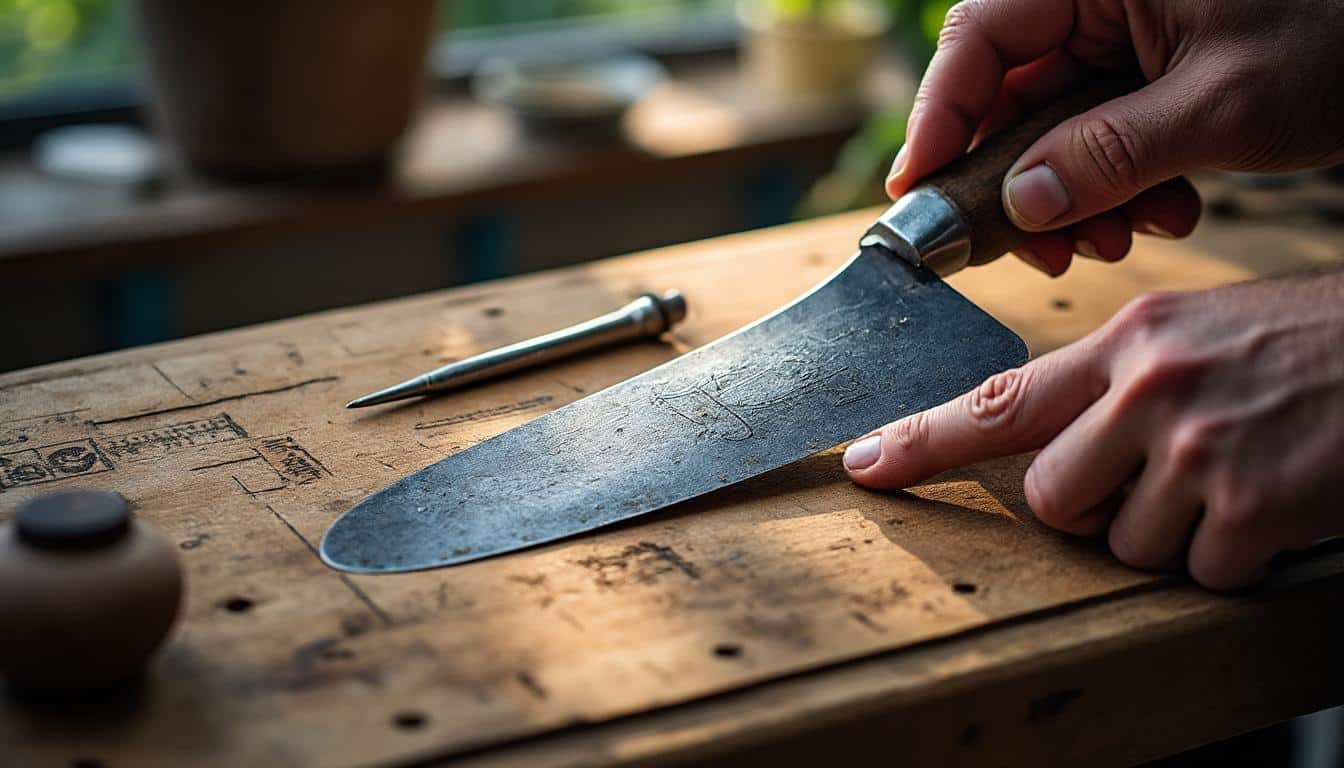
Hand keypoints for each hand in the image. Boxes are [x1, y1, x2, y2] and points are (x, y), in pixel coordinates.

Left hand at [843, 273, 1343, 588]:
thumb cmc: (1305, 345)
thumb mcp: (1195, 334)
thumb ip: (1114, 382)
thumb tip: (1051, 443)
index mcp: (1129, 341)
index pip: (1000, 401)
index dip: (922, 441)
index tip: (865, 466)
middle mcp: (1150, 390)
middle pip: (1053, 499)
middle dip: (1095, 507)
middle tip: (1162, 475)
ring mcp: (1199, 449)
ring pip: (1125, 545)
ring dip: (1175, 533)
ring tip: (1235, 474)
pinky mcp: (1251, 508)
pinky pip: (1200, 574)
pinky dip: (1235, 559)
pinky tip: (1273, 504)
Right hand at [891, 0, 1343, 274]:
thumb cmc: (1343, 37)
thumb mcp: (1220, 106)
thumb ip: (1105, 156)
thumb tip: (1020, 205)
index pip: (981, 39)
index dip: (939, 119)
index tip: (919, 193)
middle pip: (1011, 93)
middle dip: (1023, 182)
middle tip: (1034, 247)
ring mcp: (1130, 34)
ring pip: (1055, 125)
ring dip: (1078, 197)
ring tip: (1121, 239)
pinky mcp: (1156, 70)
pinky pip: (1105, 133)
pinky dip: (1122, 185)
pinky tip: (1164, 213)